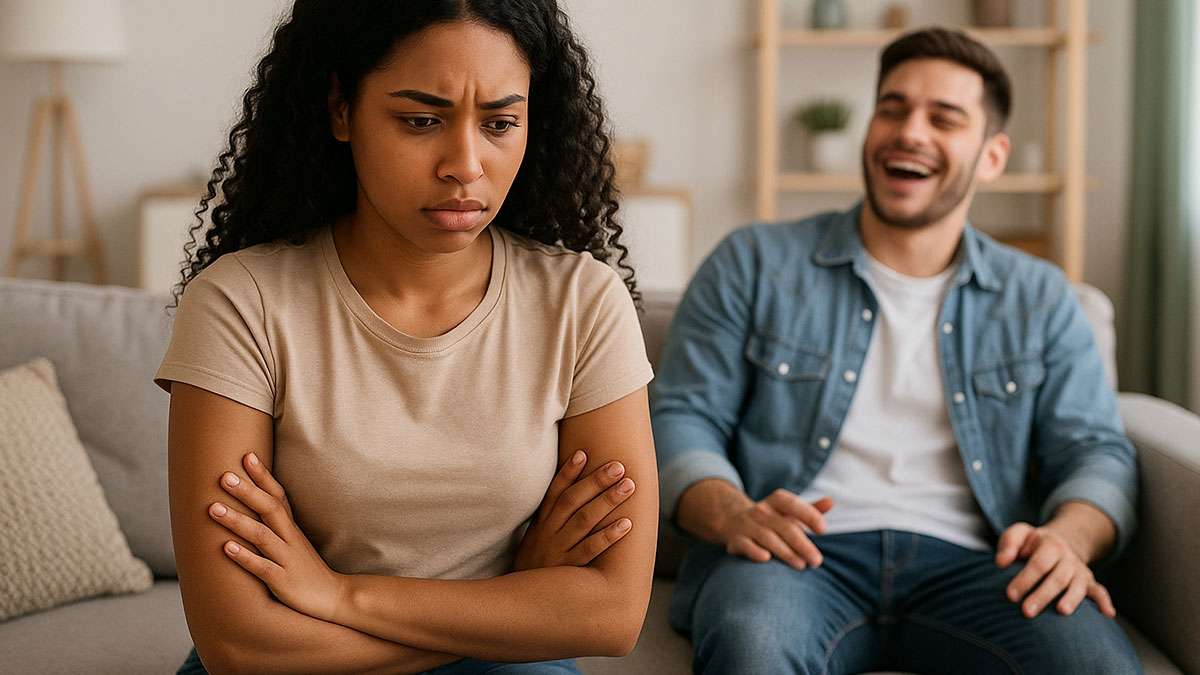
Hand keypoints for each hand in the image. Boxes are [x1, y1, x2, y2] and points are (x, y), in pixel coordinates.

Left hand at [208, 452, 346, 621]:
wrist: (333, 598)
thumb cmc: (306, 570)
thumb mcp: (294, 543)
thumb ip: (276, 527)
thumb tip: (252, 507)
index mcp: (291, 529)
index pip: (278, 496)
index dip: (264, 476)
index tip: (248, 456)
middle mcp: (290, 539)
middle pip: (269, 509)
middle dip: (247, 491)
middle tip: (224, 476)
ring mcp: (287, 559)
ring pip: (261, 535)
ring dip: (237, 520)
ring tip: (213, 508)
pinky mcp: (283, 581)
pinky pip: (262, 567)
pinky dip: (245, 557)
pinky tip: (226, 548)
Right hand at [513, 450, 634, 570]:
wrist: (517, 603)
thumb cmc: (535, 567)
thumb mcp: (535, 540)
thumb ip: (550, 518)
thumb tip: (570, 493)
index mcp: (540, 523)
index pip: (554, 493)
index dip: (567, 473)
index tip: (583, 454)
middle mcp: (548, 533)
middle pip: (573, 501)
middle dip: (596, 482)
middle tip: (619, 466)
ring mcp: (558, 551)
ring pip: (584, 521)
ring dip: (607, 501)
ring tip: (629, 486)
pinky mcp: (569, 570)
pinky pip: (590, 550)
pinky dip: (608, 536)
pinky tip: (627, 523)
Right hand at [721, 489, 833, 569]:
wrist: (733, 520)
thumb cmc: (772, 518)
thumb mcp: (789, 511)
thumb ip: (811, 509)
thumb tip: (831, 502)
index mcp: (776, 501)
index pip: (793, 504)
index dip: (808, 515)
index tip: (823, 530)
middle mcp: (761, 510)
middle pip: (784, 527)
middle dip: (802, 544)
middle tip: (817, 561)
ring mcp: (747, 525)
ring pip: (768, 538)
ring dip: (785, 552)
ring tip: (801, 565)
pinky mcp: (736, 540)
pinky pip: (746, 546)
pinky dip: (755, 551)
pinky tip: (767, 559)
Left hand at [996, 522, 1115, 618]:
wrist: (1058, 541)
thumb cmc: (1031, 542)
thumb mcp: (1018, 534)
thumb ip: (1008, 543)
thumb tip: (1001, 562)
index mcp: (1050, 544)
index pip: (1038, 564)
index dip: (1025, 579)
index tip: (1011, 595)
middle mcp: (1068, 557)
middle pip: (1057, 578)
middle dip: (1042, 595)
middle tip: (1027, 611)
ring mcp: (1080, 570)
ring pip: (1077, 586)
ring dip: (1071, 599)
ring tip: (1061, 611)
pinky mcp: (1088, 582)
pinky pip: (1100, 591)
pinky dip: (1105, 602)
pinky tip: (1108, 613)